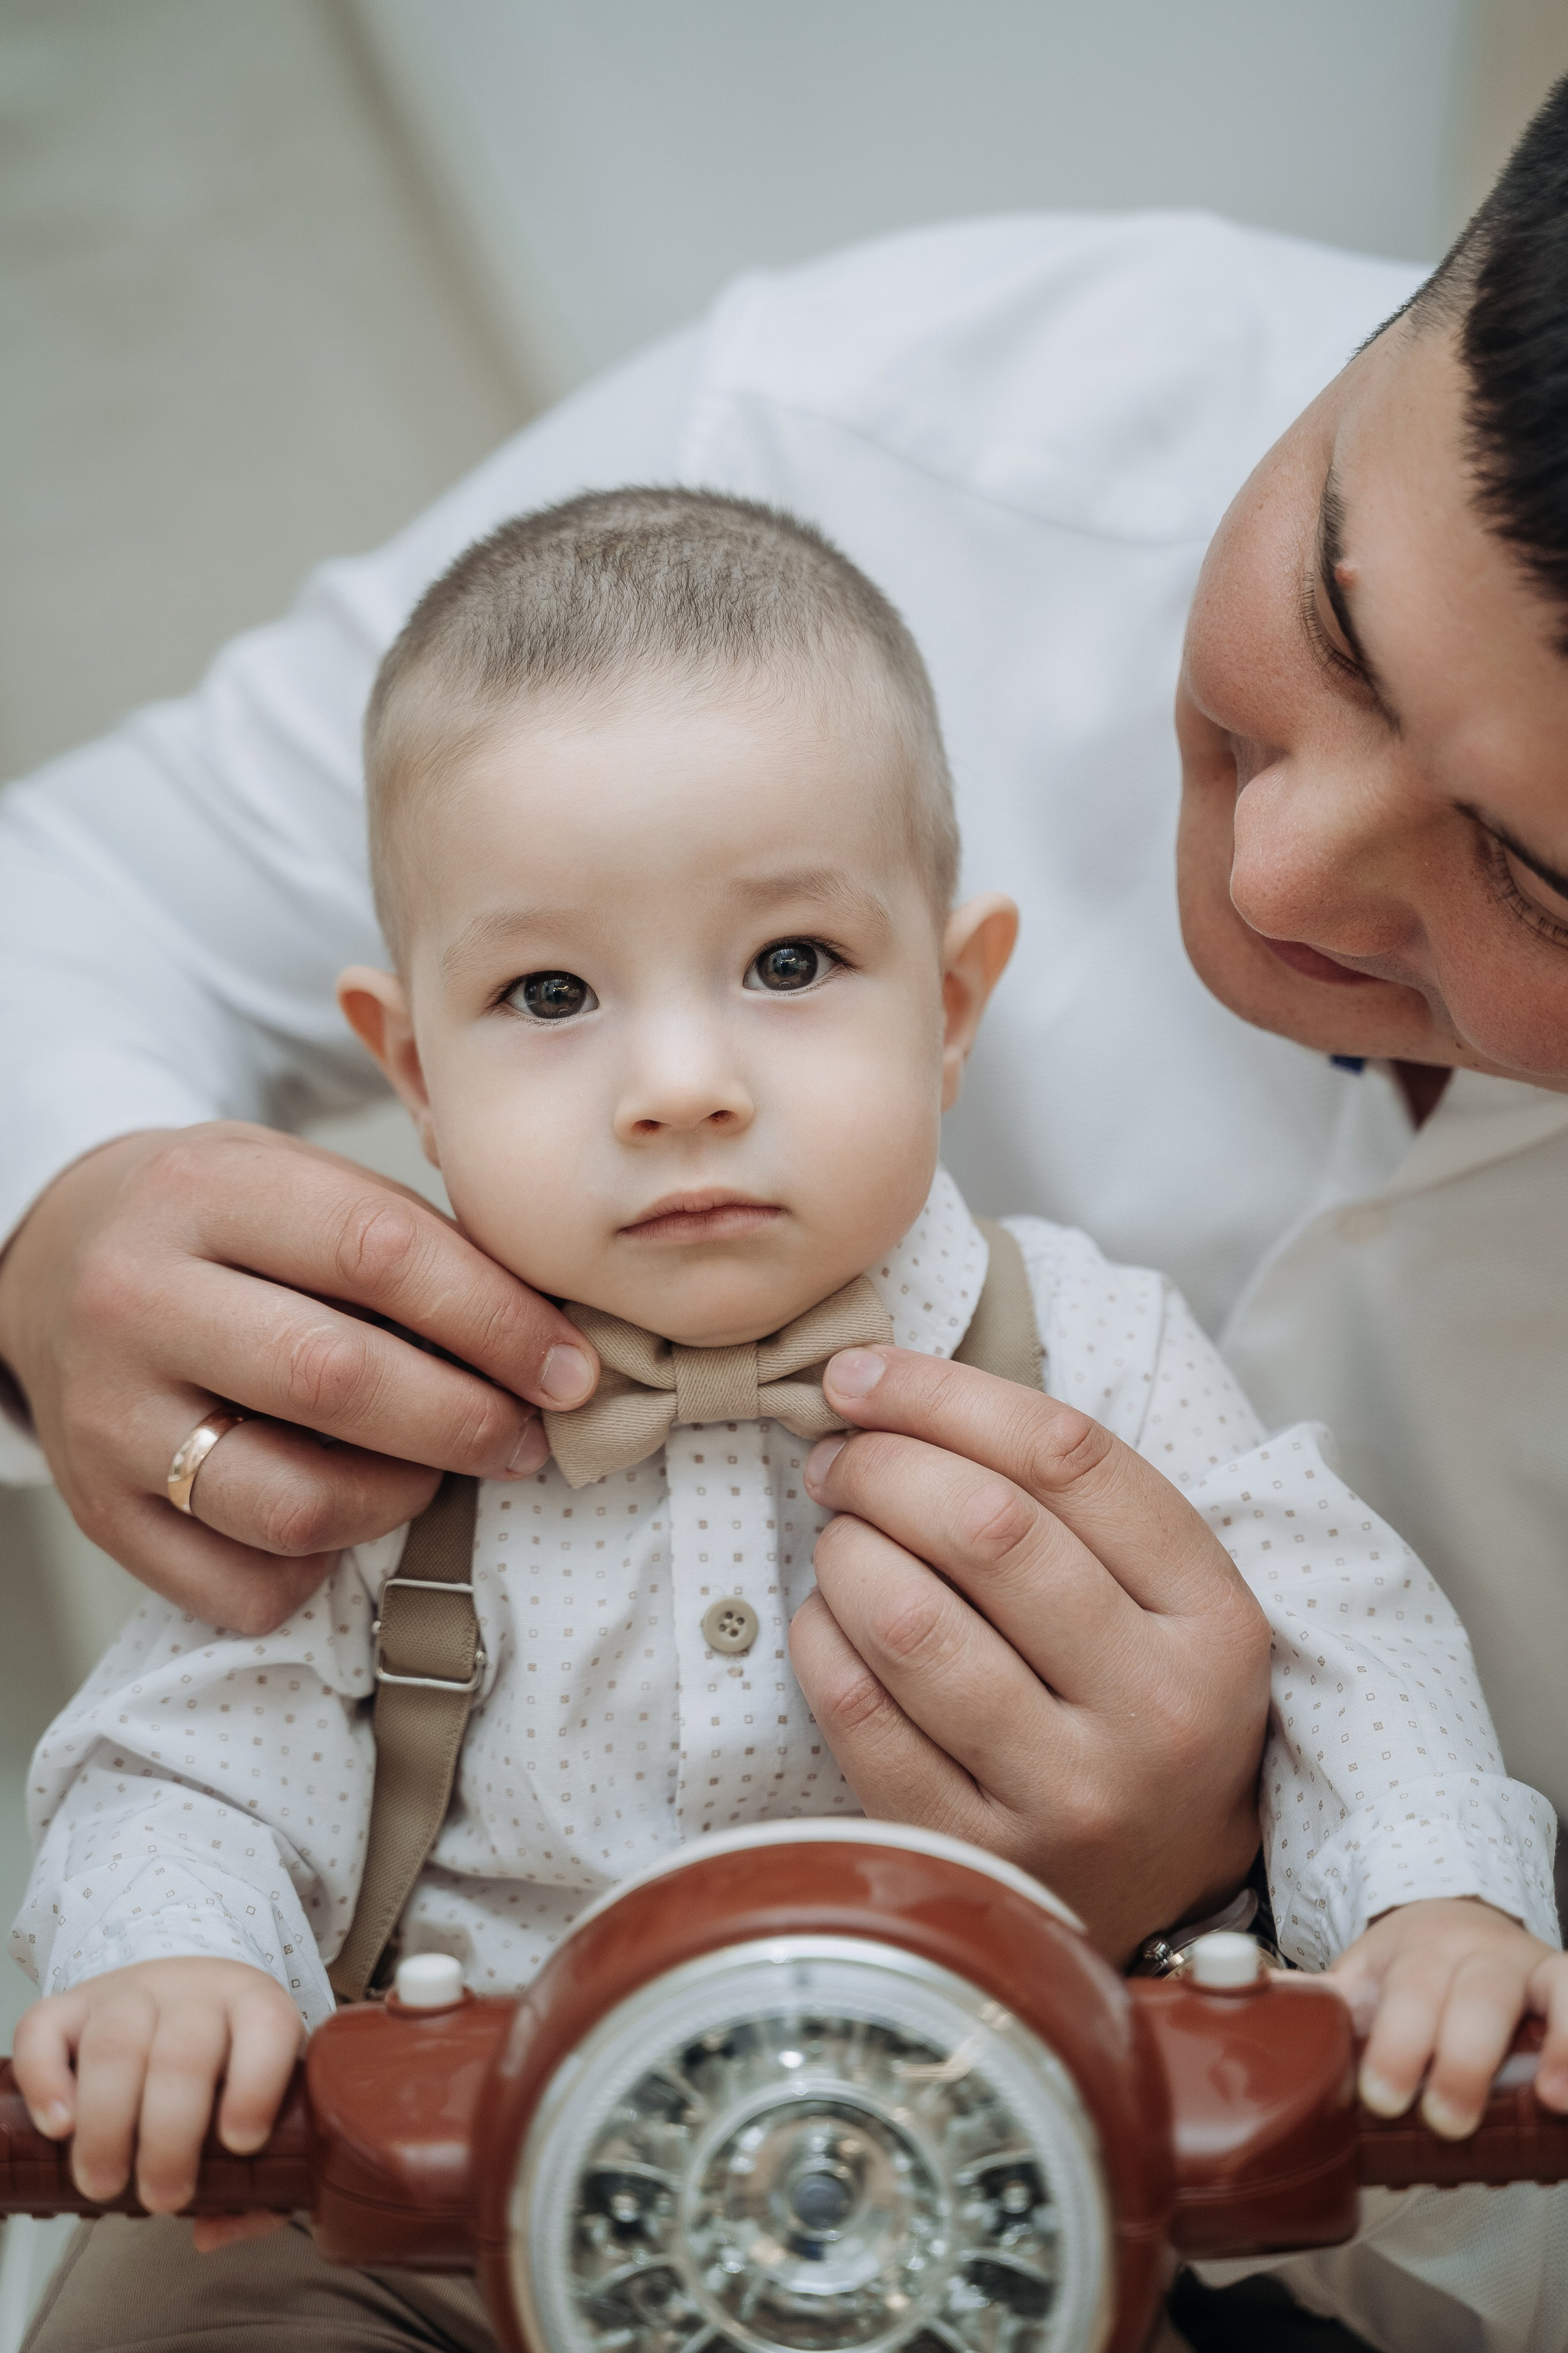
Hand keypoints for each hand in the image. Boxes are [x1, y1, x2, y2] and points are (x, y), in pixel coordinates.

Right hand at [0, 1123, 598, 1632]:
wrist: (63, 1258)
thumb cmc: (228, 1227)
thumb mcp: (302, 1184)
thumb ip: (415, 1248)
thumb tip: (551, 1349)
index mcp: (203, 1193)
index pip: (378, 1253)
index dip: (498, 1321)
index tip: (568, 1370)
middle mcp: (136, 1301)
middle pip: (336, 1381)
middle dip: (467, 1421)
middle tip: (527, 1438)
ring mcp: (107, 1416)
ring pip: (294, 1503)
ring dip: (402, 1501)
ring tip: (435, 1474)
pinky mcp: (100, 1513)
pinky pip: (244, 1585)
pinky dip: (321, 1570)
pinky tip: (343, 1517)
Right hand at [12, 1957, 302, 2250]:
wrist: (177, 1996)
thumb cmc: (224, 2068)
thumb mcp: (261, 2107)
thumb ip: (256, 2183)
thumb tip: (212, 2232)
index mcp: (255, 2007)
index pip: (267, 2027)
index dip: (256, 2086)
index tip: (240, 2145)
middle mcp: (194, 1992)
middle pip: (183, 2052)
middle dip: (170, 2136)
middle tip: (162, 2198)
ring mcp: (129, 1993)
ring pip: (115, 2042)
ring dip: (106, 2123)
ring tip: (105, 2185)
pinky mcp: (71, 2005)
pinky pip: (45, 2029)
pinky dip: (45, 2080)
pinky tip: (57, 2129)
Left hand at [789, 1347, 1271, 1963]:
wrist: (1160, 1894)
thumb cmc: (1138, 1700)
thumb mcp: (1165, 1596)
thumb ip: (1067, 1494)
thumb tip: (886, 1391)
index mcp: (1215, 1621)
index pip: (1068, 1456)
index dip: (942, 1392)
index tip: (863, 1375)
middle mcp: (1154, 1709)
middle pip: (984, 1526)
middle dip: (881, 1465)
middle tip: (840, 1459)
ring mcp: (1067, 1795)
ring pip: (908, 1619)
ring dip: (844, 1549)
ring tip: (840, 1537)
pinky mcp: (978, 1856)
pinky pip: (857, 1711)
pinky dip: (819, 1637)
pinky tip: (829, 1618)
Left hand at [1331, 1898, 1567, 2136]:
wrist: (1455, 1921)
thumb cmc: (1405, 1970)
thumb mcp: (1359, 1978)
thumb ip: (1313, 2002)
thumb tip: (1241, 2005)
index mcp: (1414, 1951)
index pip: (1407, 1991)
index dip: (1397, 2045)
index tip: (1381, 2098)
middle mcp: (1474, 1952)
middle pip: (1473, 1995)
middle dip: (1460, 2058)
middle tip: (1444, 2121)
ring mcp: (1525, 1968)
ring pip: (1545, 1991)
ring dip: (1553, 2046)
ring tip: (1546, 2101)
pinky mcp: (1561, 1985)